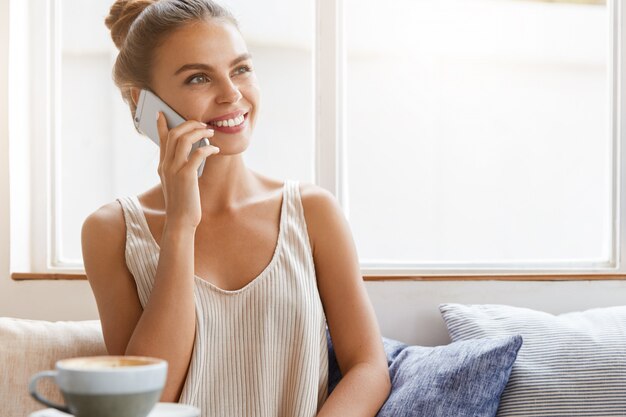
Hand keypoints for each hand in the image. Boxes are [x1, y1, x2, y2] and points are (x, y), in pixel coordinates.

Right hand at [156, 111, 219, 229]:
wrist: (180, 220)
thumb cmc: (182, 202)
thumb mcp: (175, 182)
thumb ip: (178, 167)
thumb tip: (190, 155)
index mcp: (162, 165)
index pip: (160, 139)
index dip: (161, 124)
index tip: (162, 113)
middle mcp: (165, 165)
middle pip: (173, 134)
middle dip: (189, 124)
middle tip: (202, 124)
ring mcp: (174, 170)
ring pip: (183, 140)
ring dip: (198, 132)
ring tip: (210, 132)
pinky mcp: (186, 176)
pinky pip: (196, 154)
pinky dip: (207, 148)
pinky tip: (214, 149)